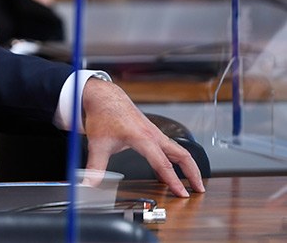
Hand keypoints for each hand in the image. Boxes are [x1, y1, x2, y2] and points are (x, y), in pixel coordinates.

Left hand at [81, 78, 205, 197]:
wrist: (104, 97)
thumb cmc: (103, 115)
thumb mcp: (97, 143)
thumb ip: (95, 165)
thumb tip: (89, 182)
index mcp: (142, 138)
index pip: (162, 164)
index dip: (173, 180)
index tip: (183, 194)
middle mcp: (153, 135)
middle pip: (182, 155)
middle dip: (193, 173)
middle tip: (200, 190)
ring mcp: (155, 133)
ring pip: (178, 150)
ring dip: (187, 166)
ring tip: (192, 183)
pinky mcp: (152, 133)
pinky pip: (169, 148)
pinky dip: (175, 160)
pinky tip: (170, 171)